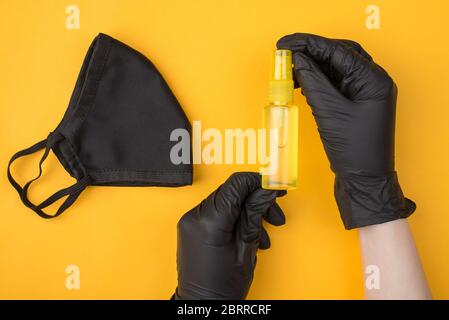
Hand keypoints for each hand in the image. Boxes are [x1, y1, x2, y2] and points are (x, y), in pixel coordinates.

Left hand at [175, 172, 285, 299]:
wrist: (201, 305)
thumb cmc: (222, 285)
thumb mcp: (246, 247)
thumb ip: (255, 213)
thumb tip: (267, 189)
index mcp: (210, 222)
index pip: (236, 184)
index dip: (259, 182)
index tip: (275, 186)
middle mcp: (195, 216)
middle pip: (232, 192)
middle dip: (256, 201)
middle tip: (275, 215)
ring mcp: (190, 221)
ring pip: (225, 202)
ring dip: (247, 212)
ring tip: (263, 234)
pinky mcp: (190, 226)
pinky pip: (216, 212)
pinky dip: (233, 218)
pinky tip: (247, 235)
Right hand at [277, 33, 414, 228]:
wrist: (364, 181)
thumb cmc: (355, 151)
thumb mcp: (331, 112)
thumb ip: (314, 83)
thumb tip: (298, 60)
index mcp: (373, 80)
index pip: (338, 51)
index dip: (310, 45)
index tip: (287, 43)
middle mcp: (372, 82)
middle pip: (339, 55)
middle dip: (312, 52)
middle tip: (287, 52)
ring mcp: (364, 94)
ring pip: (336, 69)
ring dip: (314, 66)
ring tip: (290, 68)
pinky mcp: (355, 104)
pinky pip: (335, 84)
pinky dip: (318, 80)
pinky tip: (302, 82)